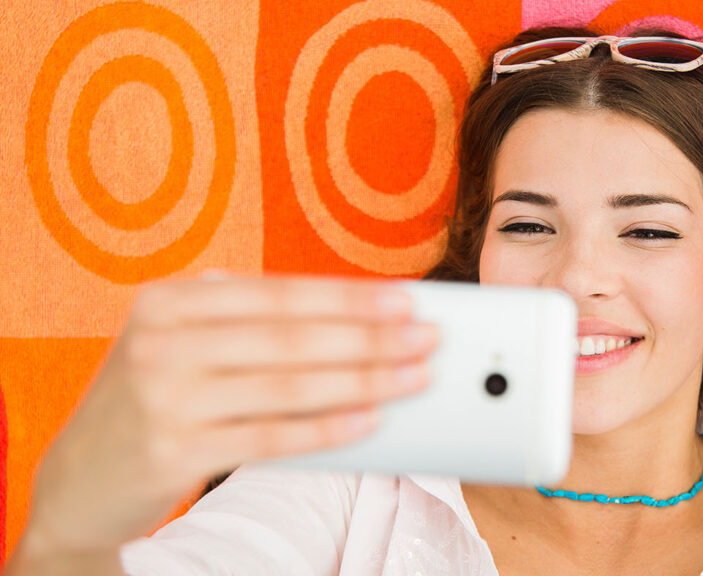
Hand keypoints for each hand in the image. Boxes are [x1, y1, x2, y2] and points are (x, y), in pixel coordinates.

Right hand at [20, 276, 436, 555]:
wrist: (77, 480)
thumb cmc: (150, 403)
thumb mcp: (181, 346)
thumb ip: (246, 327)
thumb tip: (353, 320)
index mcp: (170, 301)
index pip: (279, 294)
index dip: (349, 297)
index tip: (405, 299)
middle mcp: (163, 341)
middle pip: (292, 337)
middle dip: (371, 336)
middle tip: (426, 338)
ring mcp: (166, 397)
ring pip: (290, 385)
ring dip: (365, 381)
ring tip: (414, 377)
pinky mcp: (175, 450)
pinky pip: (273, 437)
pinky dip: (328, 429)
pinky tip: (371, 422)